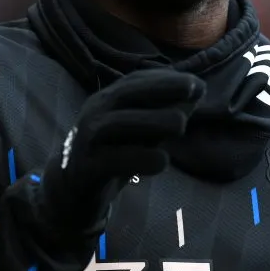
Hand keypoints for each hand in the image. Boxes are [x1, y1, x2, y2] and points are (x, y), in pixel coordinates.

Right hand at [39, 68, 204, 230]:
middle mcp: (95, 113)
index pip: (136, 82)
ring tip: (181, 125)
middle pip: (126, 93)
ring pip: (118, 123)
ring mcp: (88, 140)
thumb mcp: (141, 131)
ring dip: (153, 121)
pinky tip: (163, 160)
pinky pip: (113, 159)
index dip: (166, 80)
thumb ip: (164, 112)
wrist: (71, 190)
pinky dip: (140, 158)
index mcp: (108, 100)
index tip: (196, 84)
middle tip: (192, 89)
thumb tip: (198, 90)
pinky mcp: (87, 168)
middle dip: (160, 89)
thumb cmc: (113, 153)